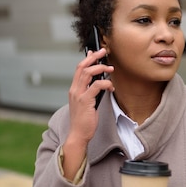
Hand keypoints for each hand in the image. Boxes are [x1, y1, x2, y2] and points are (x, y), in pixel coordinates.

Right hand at [62, 49, 113, 180]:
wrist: (79, 134)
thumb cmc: (84, 120)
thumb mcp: (87, 103)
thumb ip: (91, 92)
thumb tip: (100, 82)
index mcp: (74, 89)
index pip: (79, 69)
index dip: (88, 58)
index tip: (95, 52)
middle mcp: (74, 90)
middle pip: (83, 66)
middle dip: (94, 57)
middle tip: (105, 52)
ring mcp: (79, 95)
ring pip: (89, 73)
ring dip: (101, 68)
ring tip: (111, 69)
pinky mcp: (86, 101)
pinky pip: (97, 85)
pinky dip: (106, 83)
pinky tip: (111, 87)